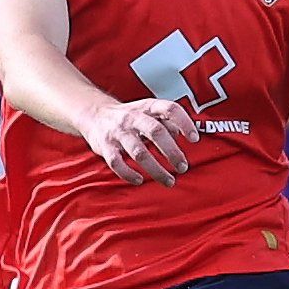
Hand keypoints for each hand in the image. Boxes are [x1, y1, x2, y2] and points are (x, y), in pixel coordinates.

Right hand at [81, 98, 199, 186]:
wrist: (94, 114)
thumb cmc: (130, 117)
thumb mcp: (148, 112)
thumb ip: (167, 121)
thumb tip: (183, 133)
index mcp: (147, 107)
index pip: (169, 109)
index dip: (184, 122)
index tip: (194, 139)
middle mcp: (132, 117)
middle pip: (156, 132)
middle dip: (172, 152)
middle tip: (183, 167)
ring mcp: (117, 132)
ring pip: (138, 152)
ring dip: (156, 169)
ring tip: (169, 181)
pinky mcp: (105, 146)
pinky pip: (116, 163)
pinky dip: (129, 174)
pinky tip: (140, 180)